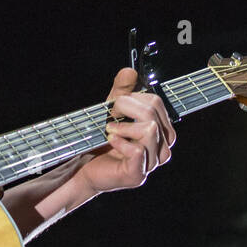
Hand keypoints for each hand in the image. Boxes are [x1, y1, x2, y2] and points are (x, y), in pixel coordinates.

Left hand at [79, 68, 174, 191]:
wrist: (85, 165)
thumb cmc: (103, 140)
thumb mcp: (111, 111)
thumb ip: (121, 91)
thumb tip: (129, 71)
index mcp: (161, 132)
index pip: (157, 103)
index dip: (134, 99)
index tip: (116, 104)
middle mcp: (161, 148)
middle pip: (153, 114)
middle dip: (127, 108)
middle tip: (109, 117)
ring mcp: (151, 163)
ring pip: (150, 130)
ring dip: (123, 126)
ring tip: (109, 130)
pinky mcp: (138, 175)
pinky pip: (137, 150)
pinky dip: (120, 142)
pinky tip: (110, 141)